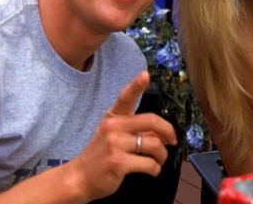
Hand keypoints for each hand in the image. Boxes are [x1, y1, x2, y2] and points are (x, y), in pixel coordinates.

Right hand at [72, 71, 176, 200]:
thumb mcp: (115, 136)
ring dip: (162, 155)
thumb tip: (161, 133)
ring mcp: (115, 144)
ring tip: (159, 160)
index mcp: (113, 117)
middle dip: (168, 131)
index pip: (125, 97)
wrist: (80, 177)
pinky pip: (149, 164)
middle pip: (151, 121)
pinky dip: (155, 169)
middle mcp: (113, 127)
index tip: (146, 75)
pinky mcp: (119, 163)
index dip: (136, 85)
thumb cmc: (101, 155)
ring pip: (154, 144)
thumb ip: (136, 130)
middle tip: (172, 141)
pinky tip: (152, 170)